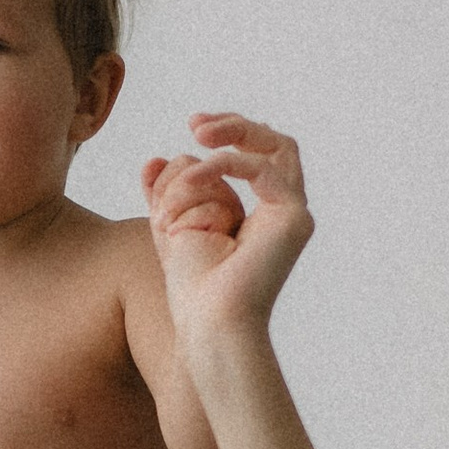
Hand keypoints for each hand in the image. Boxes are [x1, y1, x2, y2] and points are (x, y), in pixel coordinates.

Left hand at [142, 114, 312, 352]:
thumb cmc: (194, 290)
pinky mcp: (295, 220)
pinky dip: (222, 166)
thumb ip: (165, 192)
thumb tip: (153, 158)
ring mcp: (295, 216)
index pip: (259, 155)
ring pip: (278, 147)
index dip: (230, 133)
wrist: (210, 324)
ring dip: (230, 137)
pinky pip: (262, 169)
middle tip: (195, 124)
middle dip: (236, 124)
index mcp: (264, 214)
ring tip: (194, 138)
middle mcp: (286, 213)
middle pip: (278, 143)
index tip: (192, 126)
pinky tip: (191, 181)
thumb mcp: (172, 226)